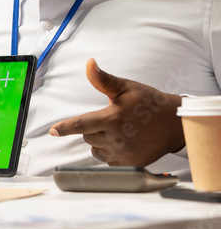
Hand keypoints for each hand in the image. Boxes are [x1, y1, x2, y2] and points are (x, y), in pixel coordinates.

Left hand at [49, 58, 183, 165]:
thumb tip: (89, 64)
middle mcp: (117, 138)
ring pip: (96, 149)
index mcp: (113, 118)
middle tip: (111, 119)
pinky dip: (109, 152)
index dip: (65, 128)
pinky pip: (108, 161)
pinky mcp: (130, 163)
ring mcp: (124, 153)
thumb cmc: (150, 103)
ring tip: (117, 131)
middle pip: (88, 136)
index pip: (82, 125)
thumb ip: (103, 79)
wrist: (175, 124)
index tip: (52, 131)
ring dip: (99, 141)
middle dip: (92, 128)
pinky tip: (121, 142)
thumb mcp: (126, 87)